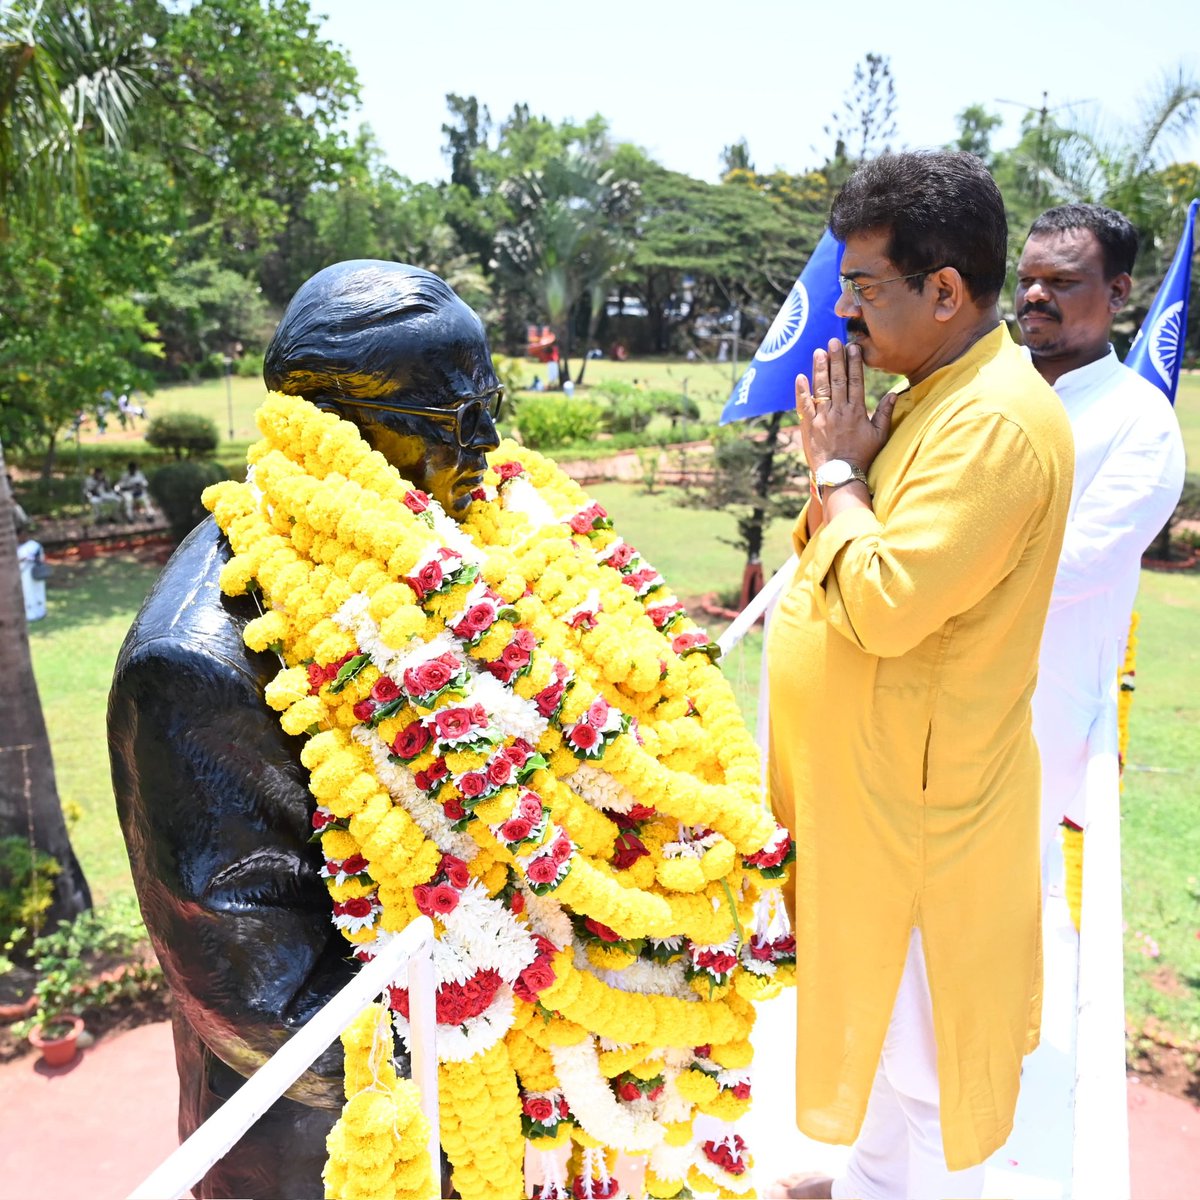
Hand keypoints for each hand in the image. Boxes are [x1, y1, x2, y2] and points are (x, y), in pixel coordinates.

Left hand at [796, 339, 896, 472]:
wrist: (840, 475)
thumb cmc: (862, 456)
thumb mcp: (879, 435)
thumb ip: (884, 413)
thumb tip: (894, 394)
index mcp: (857, 411)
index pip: (856, 381)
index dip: (854, 363)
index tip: (853, 347)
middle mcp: (839, 411)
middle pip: (838, 380)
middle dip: (836, 359)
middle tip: (834, 342)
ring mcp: (822, 418)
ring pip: (821, 388)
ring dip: (819, 369)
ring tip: (818, 352)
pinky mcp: (808, 426)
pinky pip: (804, 405)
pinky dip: (801, 391)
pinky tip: (800, 376)